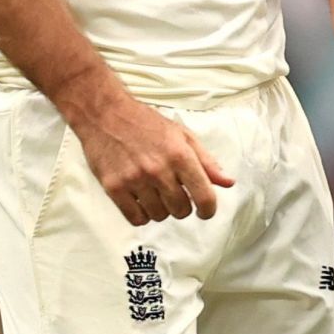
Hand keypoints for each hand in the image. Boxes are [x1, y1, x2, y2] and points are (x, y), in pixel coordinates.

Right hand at [71, 88, 234, 225]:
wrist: (105, 114)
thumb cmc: (146, 124)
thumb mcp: (182, 135)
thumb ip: (207, 161)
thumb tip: (228, 183)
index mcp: (179, 154)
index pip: (203, 195)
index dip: (209, 210)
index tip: (206, 211)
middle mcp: (158, 169)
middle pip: (181, 210)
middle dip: (183, 206)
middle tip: (175, 193)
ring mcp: (134, 180)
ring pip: (159, 216)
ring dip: (161, 210)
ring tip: (156, 193)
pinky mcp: (114, 188)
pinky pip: (136, 219)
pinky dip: (142, 215)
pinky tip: (141, 200)